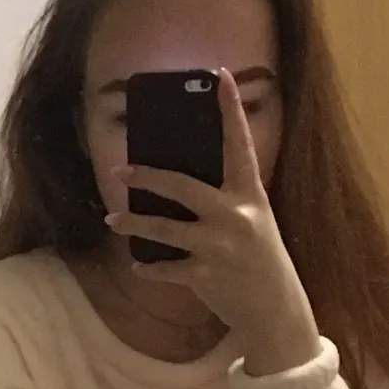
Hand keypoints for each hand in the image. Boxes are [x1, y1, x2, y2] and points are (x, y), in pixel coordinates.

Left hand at [105, 67, 322, 377]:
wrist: (275, 312)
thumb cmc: (258, 259)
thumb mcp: (252, 221)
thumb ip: (225, 199)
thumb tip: (178, 180)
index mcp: (251, 194)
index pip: (240, 144)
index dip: (230, 110)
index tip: (219, 77)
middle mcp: (236, 216)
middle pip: (183, 186)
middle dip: (148, 176)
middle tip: (121, 169)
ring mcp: (220, 246)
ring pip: (165, 228)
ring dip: (134, 223)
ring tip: (112, 219)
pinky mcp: (207, 276)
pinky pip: (165, 268)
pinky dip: (148, 267)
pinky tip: (138, 264)